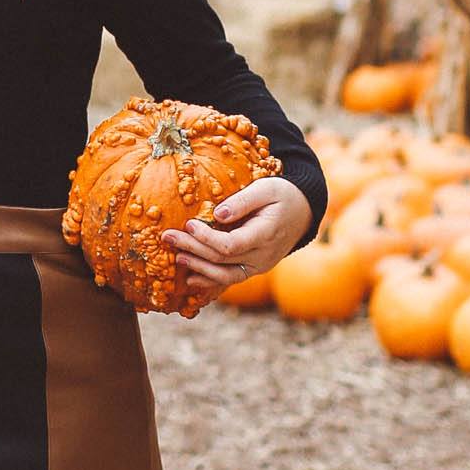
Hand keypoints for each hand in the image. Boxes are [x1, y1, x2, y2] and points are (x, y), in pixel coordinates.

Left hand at [163, 177, 313, 306]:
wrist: (303, 213)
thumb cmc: (282, 196)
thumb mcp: (266, 189)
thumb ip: (243, 201)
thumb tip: (218, 214)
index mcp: (266, 234)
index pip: (231, 245)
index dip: (207, 238)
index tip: (189, 224)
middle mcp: (263, 256)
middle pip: (222, 260)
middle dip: (192, 249)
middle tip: (167, 237)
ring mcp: (259, 266)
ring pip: (225, 276)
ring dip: (198, 268)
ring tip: (176, 256)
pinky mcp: (253, 269)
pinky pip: (230, 279)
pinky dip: (209, 279)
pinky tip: (191, 277)